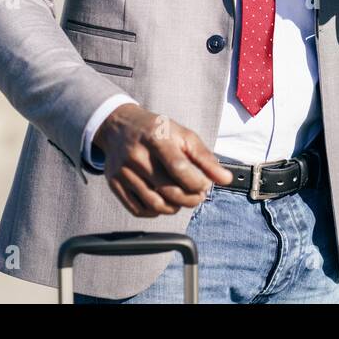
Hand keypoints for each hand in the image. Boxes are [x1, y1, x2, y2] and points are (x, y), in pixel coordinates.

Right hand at [93, 104, 232, 216]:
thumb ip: (205, 158)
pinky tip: (164, 202)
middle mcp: (137, 156)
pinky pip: (138, 209)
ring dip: (175, 208)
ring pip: (154, 204)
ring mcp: (123, 171)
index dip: (197, 183)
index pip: (179, 168)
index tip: (205, 185)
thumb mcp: (184, 135)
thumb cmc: (157, 131)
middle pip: (168, 190)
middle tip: (198, 196)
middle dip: (190, 199)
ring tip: (182, 199)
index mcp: (157, 138)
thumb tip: (225, 179)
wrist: (120, 126)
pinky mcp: (114, 184)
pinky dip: (156, 211)